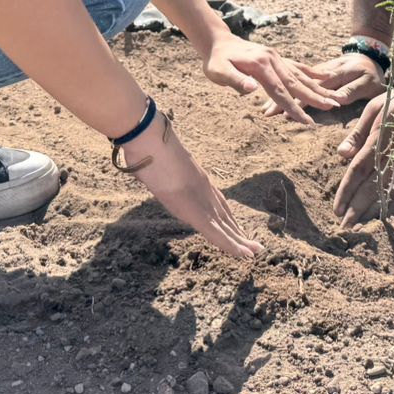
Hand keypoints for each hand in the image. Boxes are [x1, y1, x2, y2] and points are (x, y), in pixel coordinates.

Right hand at [119, 113, 263, 257]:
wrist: (150, 139)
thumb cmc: (146, 146)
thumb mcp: (152, 161)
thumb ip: (151, 168)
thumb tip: (138, 165)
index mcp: (195, 179)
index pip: (215, 202)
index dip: (225, 216)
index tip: (234, 227)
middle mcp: (204, 189)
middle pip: (224, 215)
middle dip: (236, 231)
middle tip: (251, 246)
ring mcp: (202, 199)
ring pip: (225, 226)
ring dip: (239, 241)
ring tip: (255, 252)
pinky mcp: (196, 210)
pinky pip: (216, 233)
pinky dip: (231, 245)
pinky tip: (243, 254)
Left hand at [203, 34, 340, 125]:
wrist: (218, 41)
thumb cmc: (216, 61)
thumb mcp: (218, 72)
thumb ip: (235, 80)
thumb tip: (252, 90)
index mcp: (261, 67)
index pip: (280, 92)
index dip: (294, 108)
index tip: (307, 121)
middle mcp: (273, 61)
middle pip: (296, 83)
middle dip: (315, 97)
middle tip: (333, 107)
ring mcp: (277, 58)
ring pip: (301, 75)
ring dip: (318, 87)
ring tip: (335, 98)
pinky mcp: (277, 58)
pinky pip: (298, 66)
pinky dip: (312, 72)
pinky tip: (326, 77)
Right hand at [260, 42, 385, 116]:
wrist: (372, 52)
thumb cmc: (372, 72)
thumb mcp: (367, 82)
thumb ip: (352, 90)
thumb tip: (337, 100)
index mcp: (333, 74)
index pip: (311, 89)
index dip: (297, 102)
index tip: (284, 114)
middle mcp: (321, 72)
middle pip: (297, 85)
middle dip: (280, 100)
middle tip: (266, 113)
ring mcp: (317, 71)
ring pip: (294, 82)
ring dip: (280, 95)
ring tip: (266, 108)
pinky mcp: (316, 72)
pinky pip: (297, 78)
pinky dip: (286, 88)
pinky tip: (275, 95)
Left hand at [332, 87, 393, 227]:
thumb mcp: (374, 109)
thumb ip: (357, 133)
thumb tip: (341, 154)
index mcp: (377, 143)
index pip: (356, 173)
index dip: (345, 193)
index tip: (337, 209)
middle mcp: (391, 160)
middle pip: (369, 191)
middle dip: (355, 211)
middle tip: (343, 227)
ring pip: (386, 197)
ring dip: (371, 214)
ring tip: (359, 227)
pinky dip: (392, 208)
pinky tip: (383, 217)